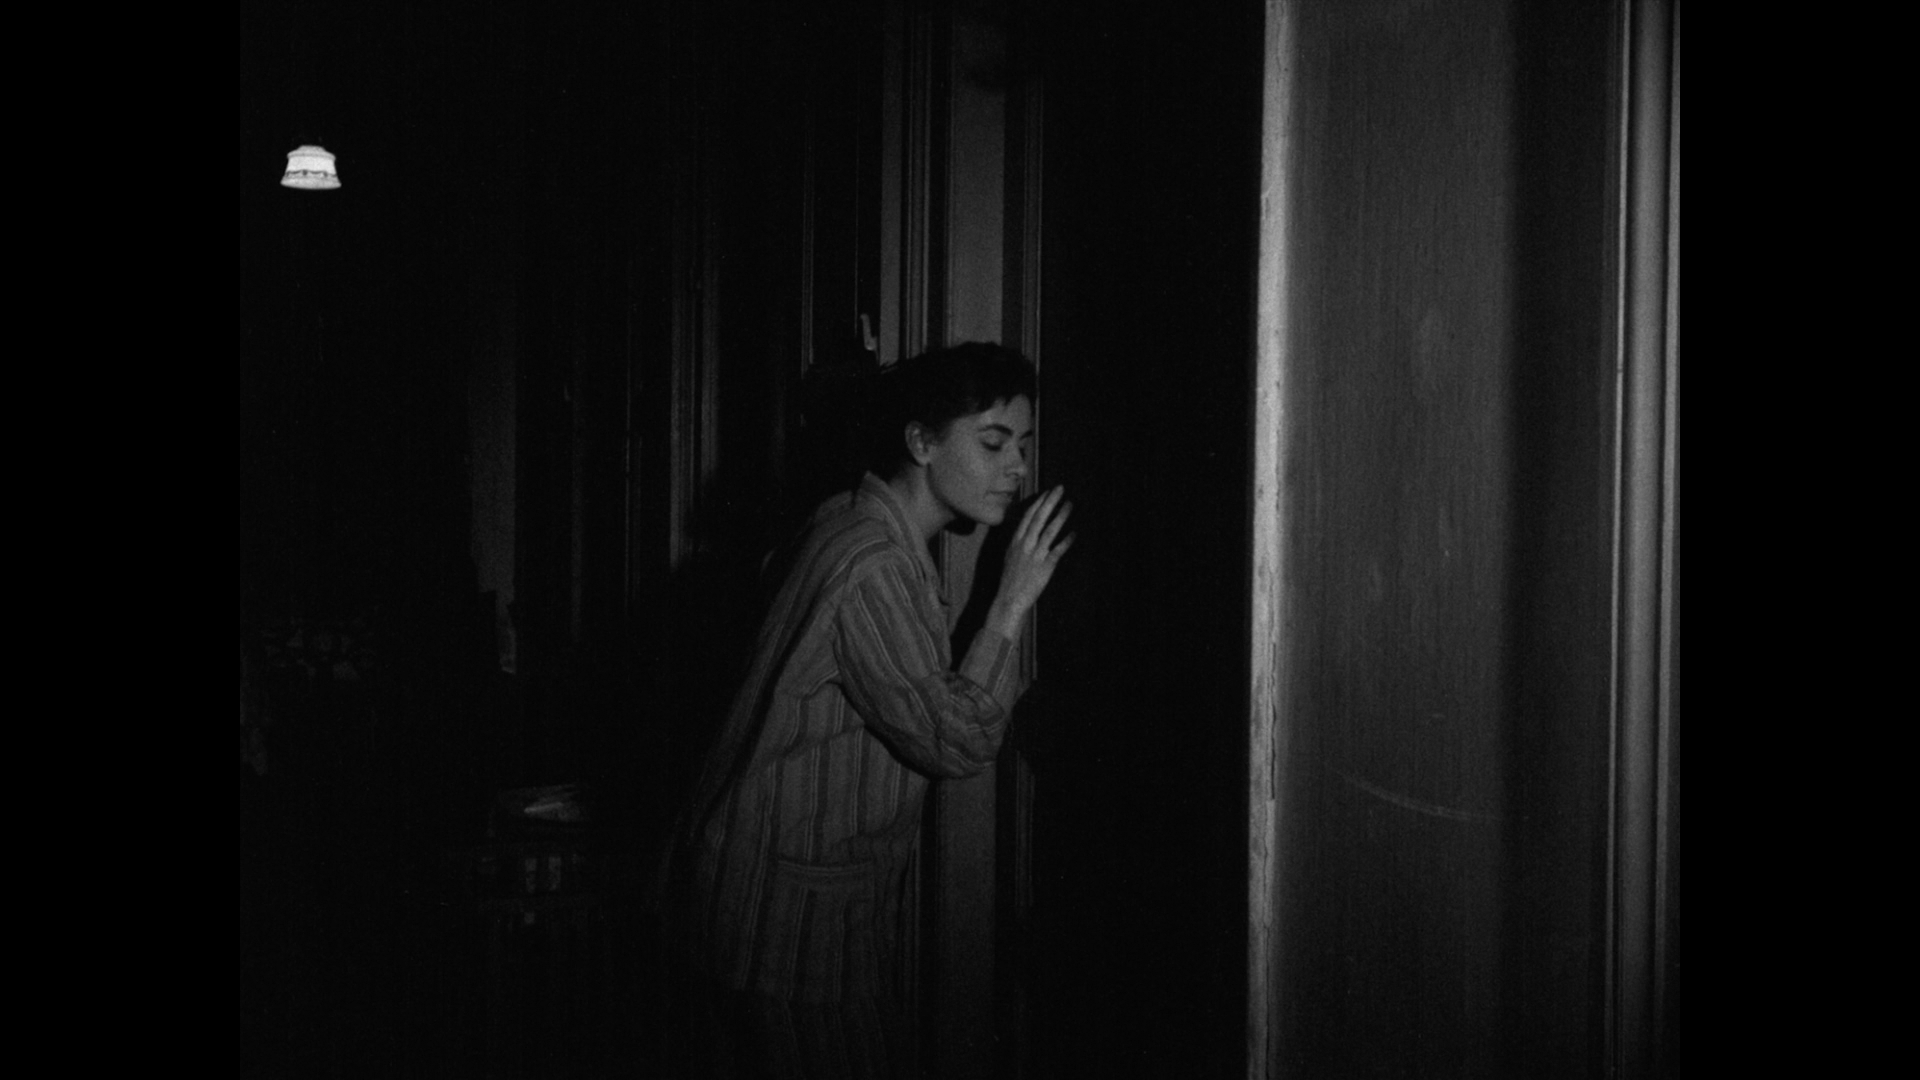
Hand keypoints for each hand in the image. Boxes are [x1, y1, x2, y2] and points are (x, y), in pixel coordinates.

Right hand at [987, 486, 1074, 636]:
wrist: (1009, 599)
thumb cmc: (1010, 579)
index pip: (1027, 516)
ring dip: (1061, 516)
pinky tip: (1074, 533)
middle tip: (1060, 488)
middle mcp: (1025, 545)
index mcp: (1016, 541)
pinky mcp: (1045, 566)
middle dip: (1050, 502)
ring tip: (1069, 505)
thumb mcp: (1009, 556)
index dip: (1038, 503)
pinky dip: (1066, 541)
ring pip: (1049, 530)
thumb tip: (1026, 531)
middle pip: (1038, 518)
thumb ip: (1018, 542)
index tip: (1047, 492)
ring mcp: (1035, 555)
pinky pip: (1058, 550)